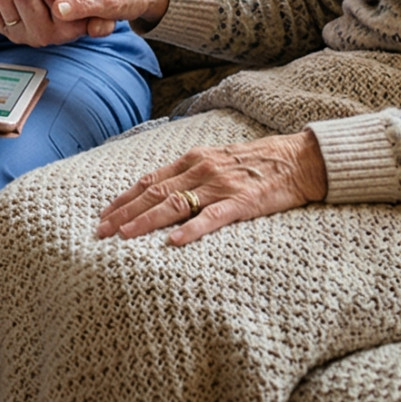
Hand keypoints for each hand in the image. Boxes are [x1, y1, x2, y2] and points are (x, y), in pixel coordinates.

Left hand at [95, 131, 328, 245]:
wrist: (299, 159)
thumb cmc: (257, 163)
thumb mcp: (218, 160)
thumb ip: (191, 175)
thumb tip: (161, 192)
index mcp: (194, 159)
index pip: (149, 180)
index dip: (124, 197)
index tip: (103, 214)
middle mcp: (202, 169)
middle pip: (154, 193)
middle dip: (125, 212)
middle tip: (101, 231)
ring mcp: (221, 185)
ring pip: (175, 204)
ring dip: (146, 221)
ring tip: (124, 236)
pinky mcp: (242, 202)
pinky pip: (212, 217)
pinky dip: (191, 230)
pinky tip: (173, 242)